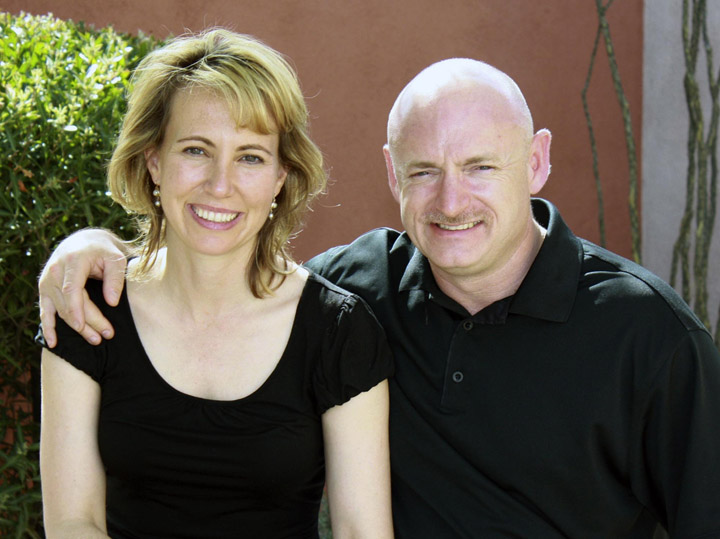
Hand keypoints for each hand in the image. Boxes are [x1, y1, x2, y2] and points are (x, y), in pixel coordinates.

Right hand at [39, 229, 127, 346]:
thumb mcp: (116, 258)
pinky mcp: (44, 289)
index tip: (90, 327)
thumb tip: (112, 302)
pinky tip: (53, 342)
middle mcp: (55, 271)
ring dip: (77, 328)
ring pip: (60, 311)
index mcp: (73, 261)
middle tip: (107, 335)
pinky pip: (44, 311)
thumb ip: (115, 278)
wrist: (84, 241)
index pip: (72, 290)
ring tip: (96, 339)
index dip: (79, 311)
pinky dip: (48, 328)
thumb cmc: (103, 250)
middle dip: (87, 323)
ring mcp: (47, 281)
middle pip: (69, 304)